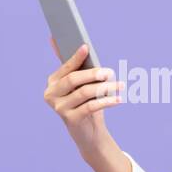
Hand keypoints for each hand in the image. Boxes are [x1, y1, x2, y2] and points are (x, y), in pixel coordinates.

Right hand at [44, 36, 124, 157]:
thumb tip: (57, 39)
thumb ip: (74, 65)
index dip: (76, 57)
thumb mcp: (81, 84)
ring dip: (104, 88)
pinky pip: (91, 107)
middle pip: (73, 79)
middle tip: (110, 71)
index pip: (65, 68)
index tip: (86, 47)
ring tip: (120, 85)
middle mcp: (51, 95)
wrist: (88, 132)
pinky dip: (106, 101)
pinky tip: (119, 99)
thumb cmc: (85, 102)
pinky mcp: (70, 120)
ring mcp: (59, 108)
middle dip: (93, 74)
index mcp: (52, 82)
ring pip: (84, 93)